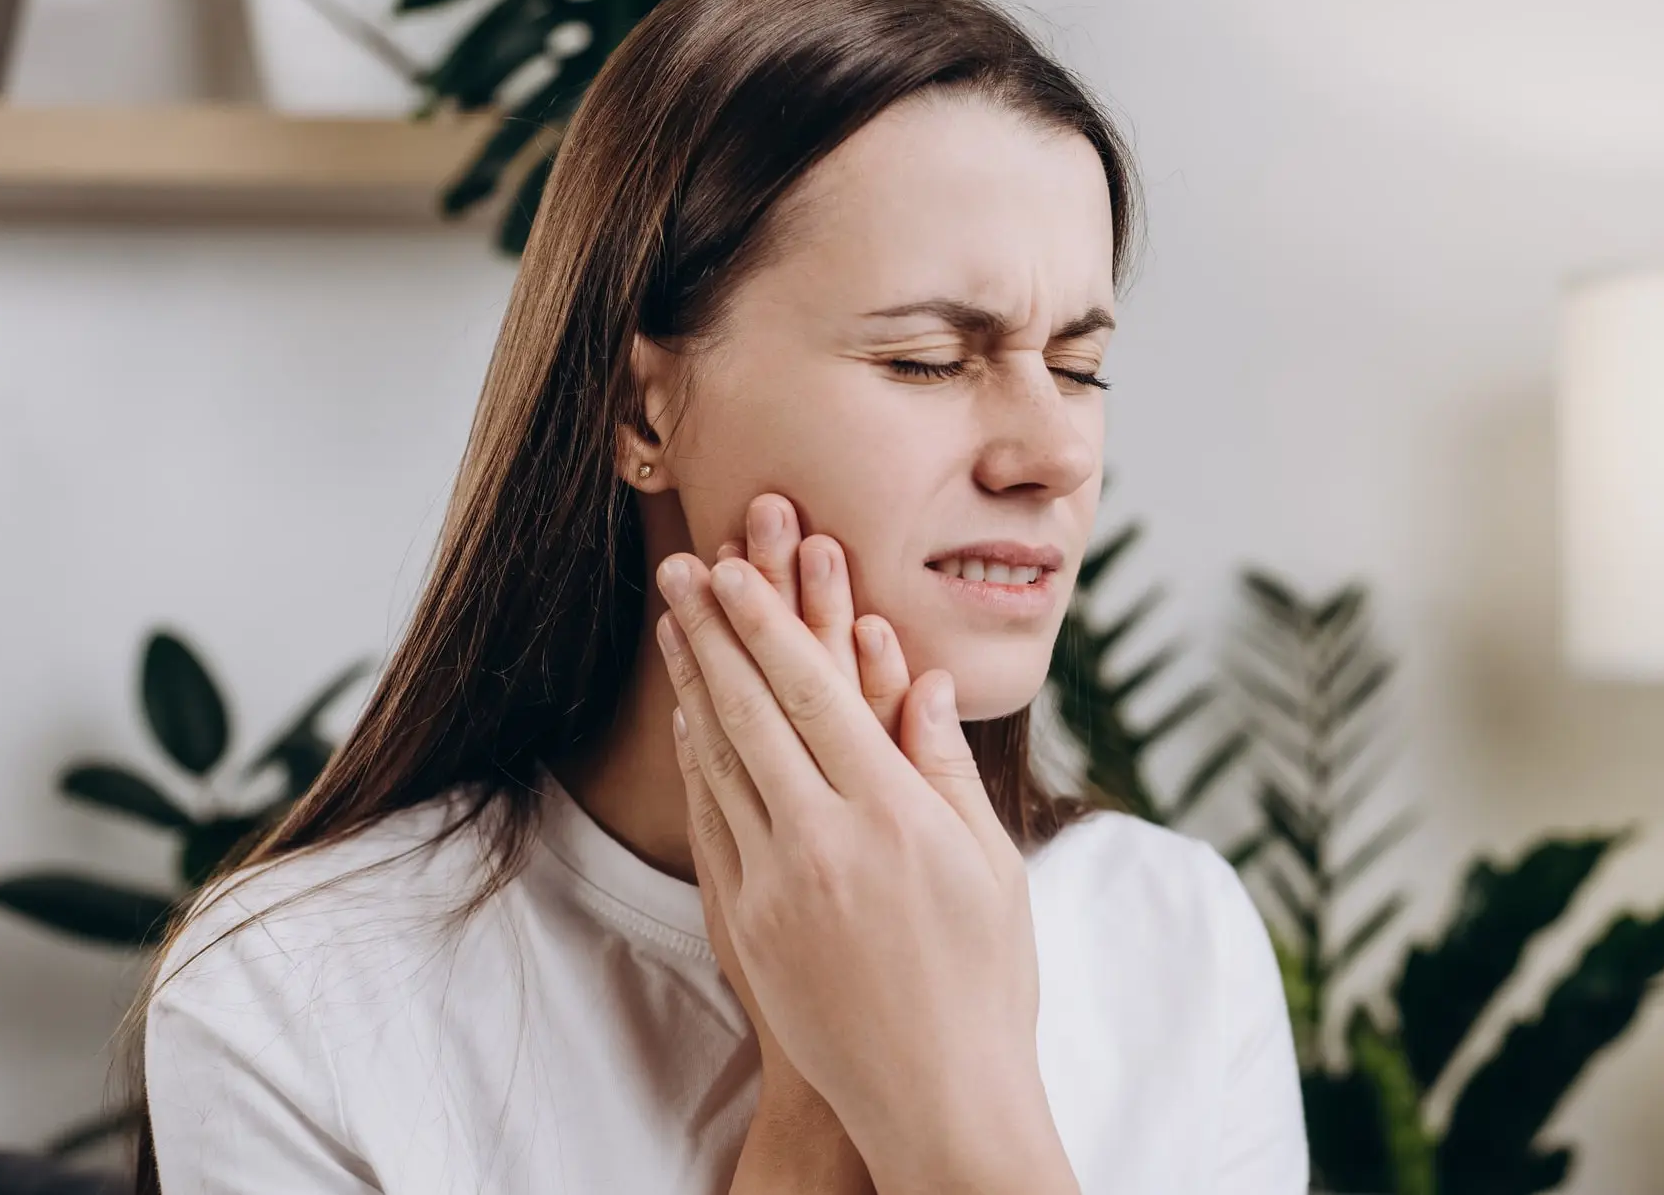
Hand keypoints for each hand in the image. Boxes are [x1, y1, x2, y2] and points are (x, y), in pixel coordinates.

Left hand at [655, 499, 1072, 1192]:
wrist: (933, 1097)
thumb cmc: (985, 979)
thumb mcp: (989, 866)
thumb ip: (947, 766)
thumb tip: (923, 680)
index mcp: (895, 816)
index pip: (816, 695)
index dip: (770, 625)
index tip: (738, 570)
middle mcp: (825, 840)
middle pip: (754, 712)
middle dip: (715, 629)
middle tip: (684, 565)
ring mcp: (774, 884)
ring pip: (721, 758)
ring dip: (694, 680)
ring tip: (674, 619)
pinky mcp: (745, 922)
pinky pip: (712, 819)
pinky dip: (698, 757)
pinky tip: (689, 716)